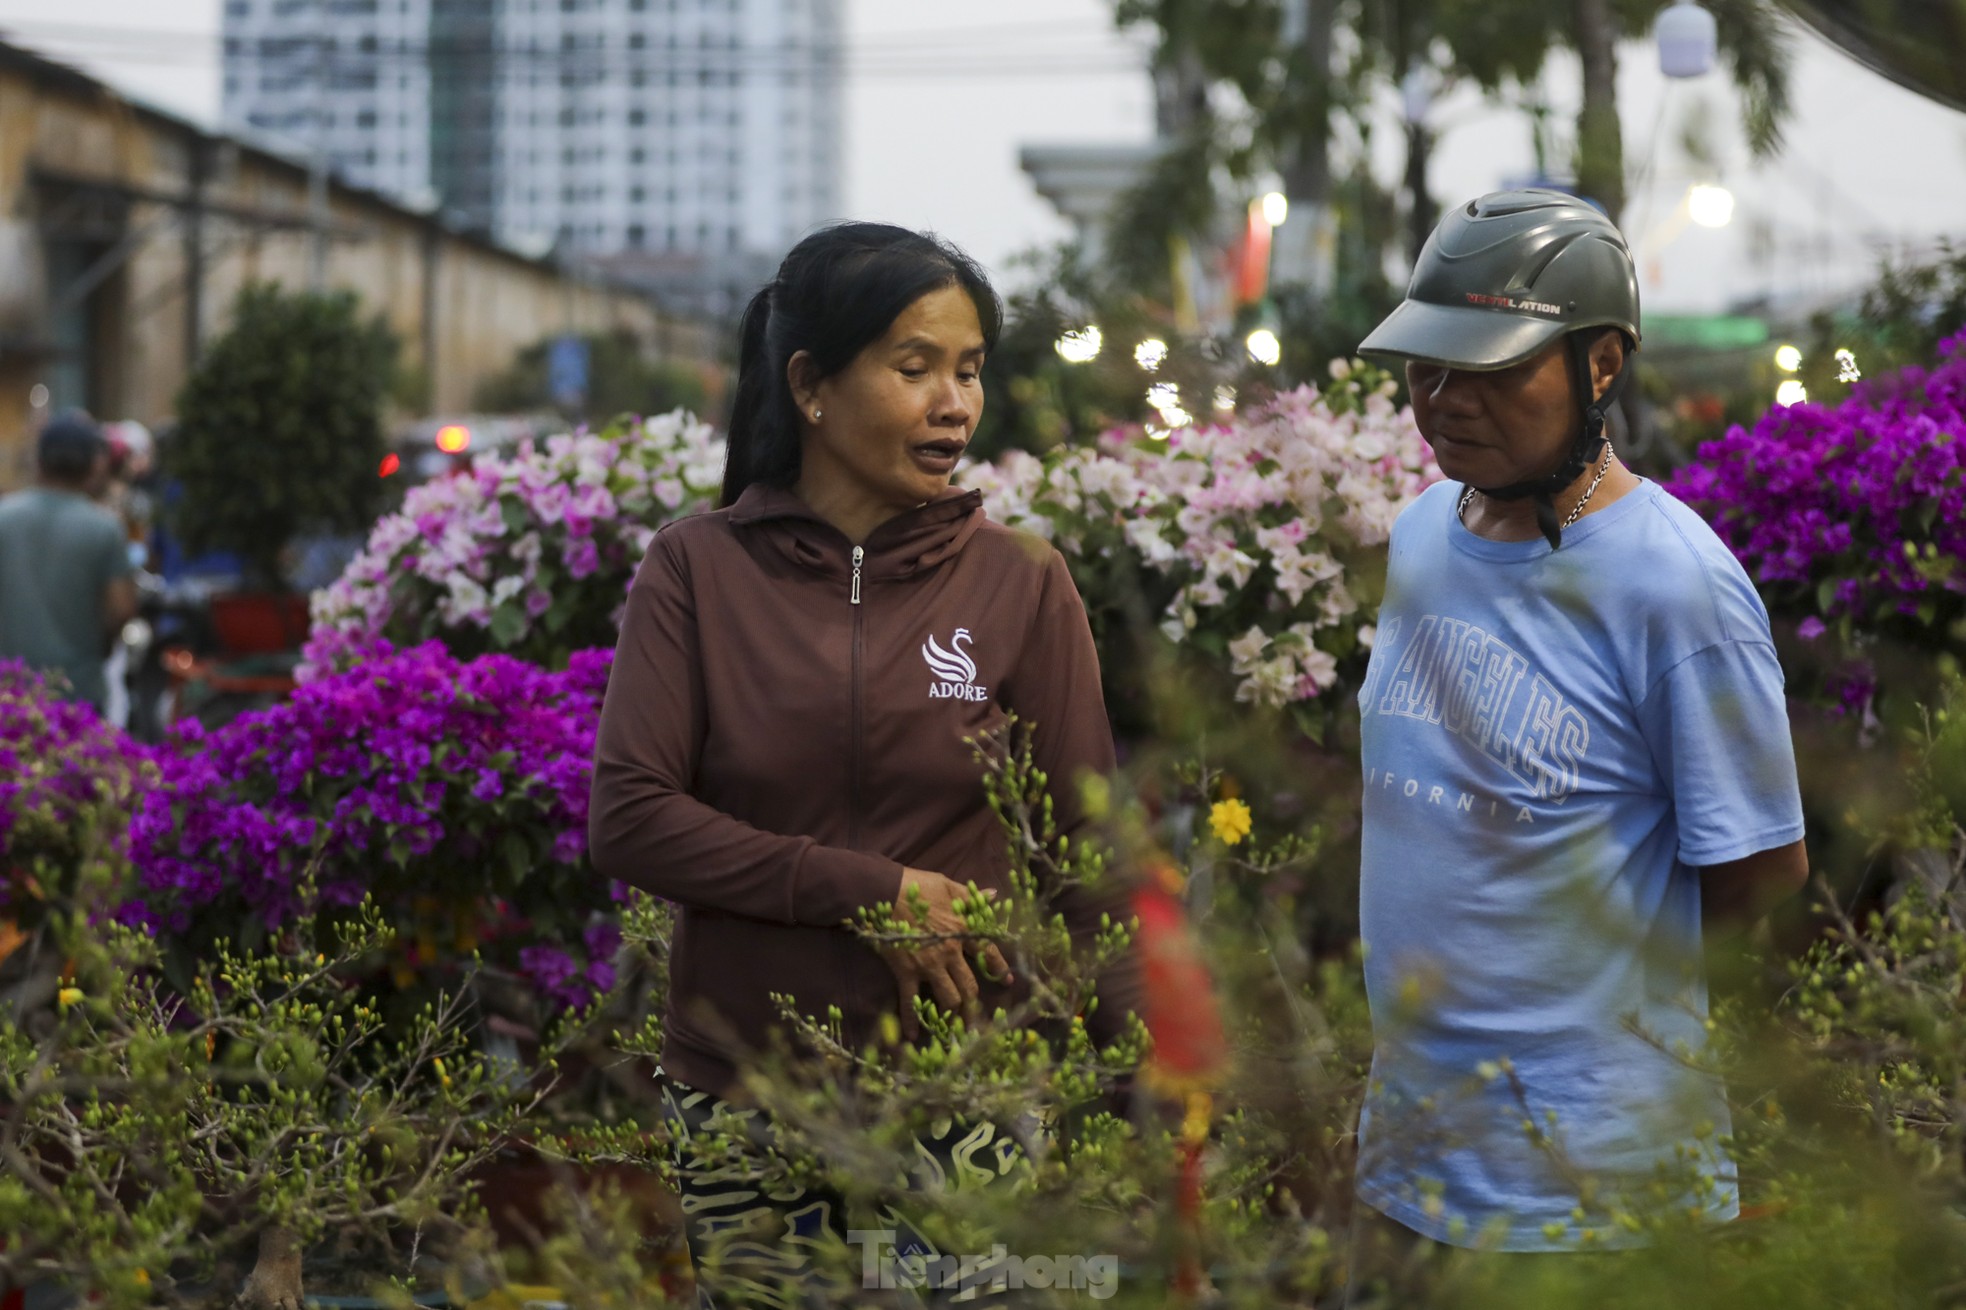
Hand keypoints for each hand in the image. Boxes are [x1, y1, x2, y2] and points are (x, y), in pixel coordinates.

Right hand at [878, 868, 1012, 1037]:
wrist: (883, 891)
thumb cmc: (916, 885)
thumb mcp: (949, 885)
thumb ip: (972, 895)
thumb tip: (994, 895)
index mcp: (964, 930)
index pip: (988, 953)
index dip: (999, 968)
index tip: (1006, 980)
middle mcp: (951, 952)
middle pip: (970, 986)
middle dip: (975, 1006)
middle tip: (978, 1021)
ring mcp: (929, 965)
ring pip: (948, 998)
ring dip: (952, 1016)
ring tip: (953, 1030)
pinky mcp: (906, 972)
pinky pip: (910, 1001)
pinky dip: (911, 1020)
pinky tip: (912, 1036)